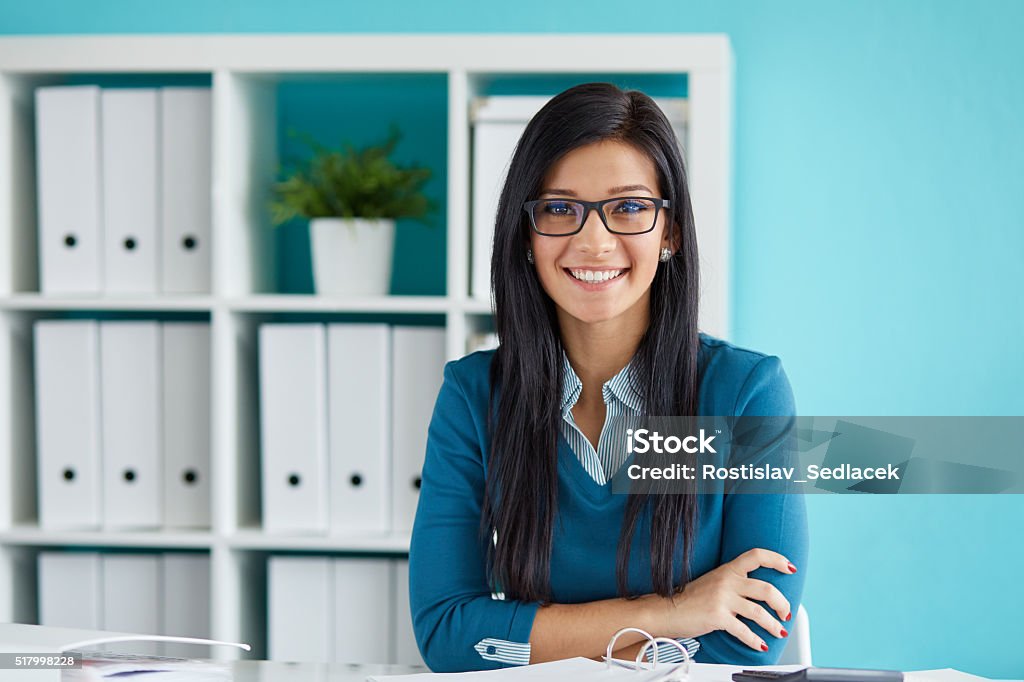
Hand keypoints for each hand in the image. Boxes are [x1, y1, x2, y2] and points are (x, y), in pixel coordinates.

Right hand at [650, 548, 795, 651]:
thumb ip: (734, 583)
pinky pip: (744, 631)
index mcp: (727, 569)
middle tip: (786, 613)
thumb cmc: (690, 599)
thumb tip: (758, 594)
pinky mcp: (717, 617)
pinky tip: (760, 645)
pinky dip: (755, 640)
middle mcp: (727, 581)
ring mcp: (722, 599)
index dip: (776, 560)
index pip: (756, 556)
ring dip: (773, 625)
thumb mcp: (714, 582)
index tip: (790, 568)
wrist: (667, 610)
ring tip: (778, 631)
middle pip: (766, 588)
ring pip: (759, 612)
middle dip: (782, 604)